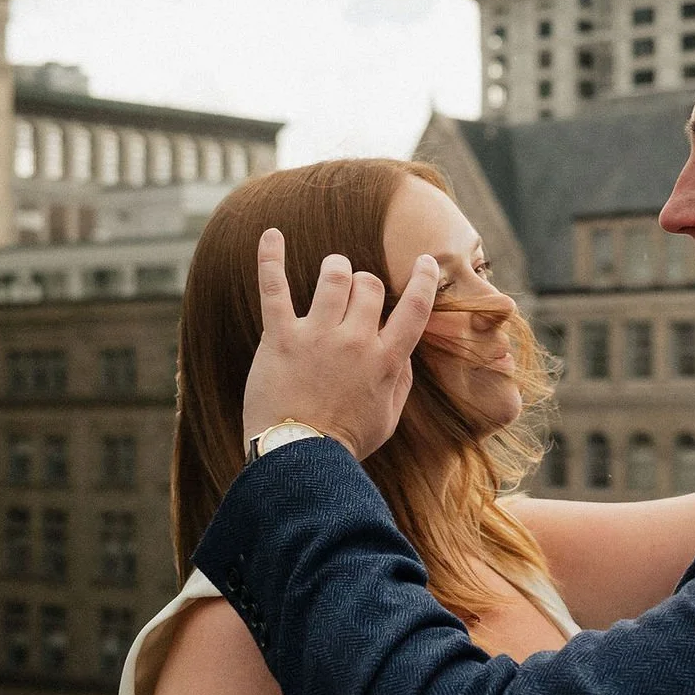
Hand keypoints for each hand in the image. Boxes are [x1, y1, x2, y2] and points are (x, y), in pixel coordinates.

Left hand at [244, 228, 441, 460]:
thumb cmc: (344, 443)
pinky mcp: (281, 337)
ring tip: (331, 272)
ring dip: (335, 268)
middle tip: (357, 294)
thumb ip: (401, 380)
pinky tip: (270, 234)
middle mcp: (356, 341)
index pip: (414, 308)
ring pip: (334, 276)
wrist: (299, 460)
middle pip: (369, 285)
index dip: (423, 279)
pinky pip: (275, 287)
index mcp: (385, 361)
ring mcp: (317, 336)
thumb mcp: (388, 417)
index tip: (425, 262)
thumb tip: (407, 351)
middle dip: (366, 283)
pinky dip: (270, 257)